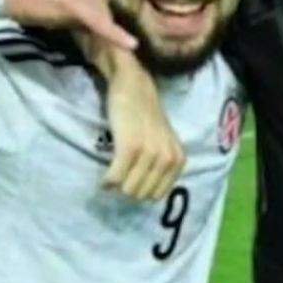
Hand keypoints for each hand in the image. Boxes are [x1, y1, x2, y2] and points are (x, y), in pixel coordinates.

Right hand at [101, 64, 185, 200]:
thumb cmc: (146, 116)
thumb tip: (146, 196)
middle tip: (119, 175)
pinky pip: (115, 177)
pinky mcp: (130, 147)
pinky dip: (107, 181)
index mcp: (178, 159)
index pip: (157, 194)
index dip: (141, 190)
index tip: (130, 181)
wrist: (134, 87)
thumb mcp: (165, 143)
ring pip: (128, 189)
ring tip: (112, 173)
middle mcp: (168, 158)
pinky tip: (104, 177)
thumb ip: (162, 166)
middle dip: (127, 188)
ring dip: (116, 186)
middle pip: (142, 195)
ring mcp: (150, 153)